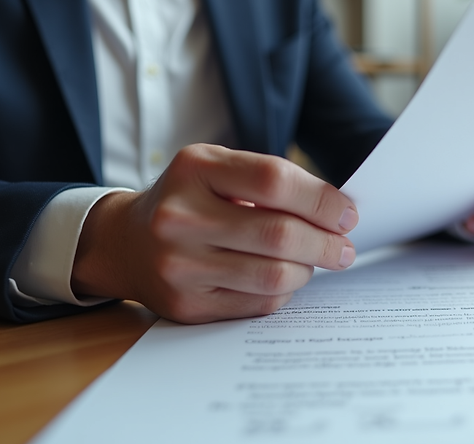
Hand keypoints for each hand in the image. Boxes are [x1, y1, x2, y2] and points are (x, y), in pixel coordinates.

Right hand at [70, 145, 358, 323]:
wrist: (126, 242)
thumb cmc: (190, 199)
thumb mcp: (217, 169)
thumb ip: (270, 180)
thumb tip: (337, 213)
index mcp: (195, 169)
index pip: (274, 180)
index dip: (321, 200)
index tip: (347, 214)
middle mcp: (180, 216)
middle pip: (279, 235)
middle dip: (326, 244)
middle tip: (345, 248)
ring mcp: (179, 265)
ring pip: (273, 276)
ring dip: (307, 271)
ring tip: (313, 262)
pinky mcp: (186, 305)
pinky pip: (258, 305)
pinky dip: (282, 292)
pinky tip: (282, 278)